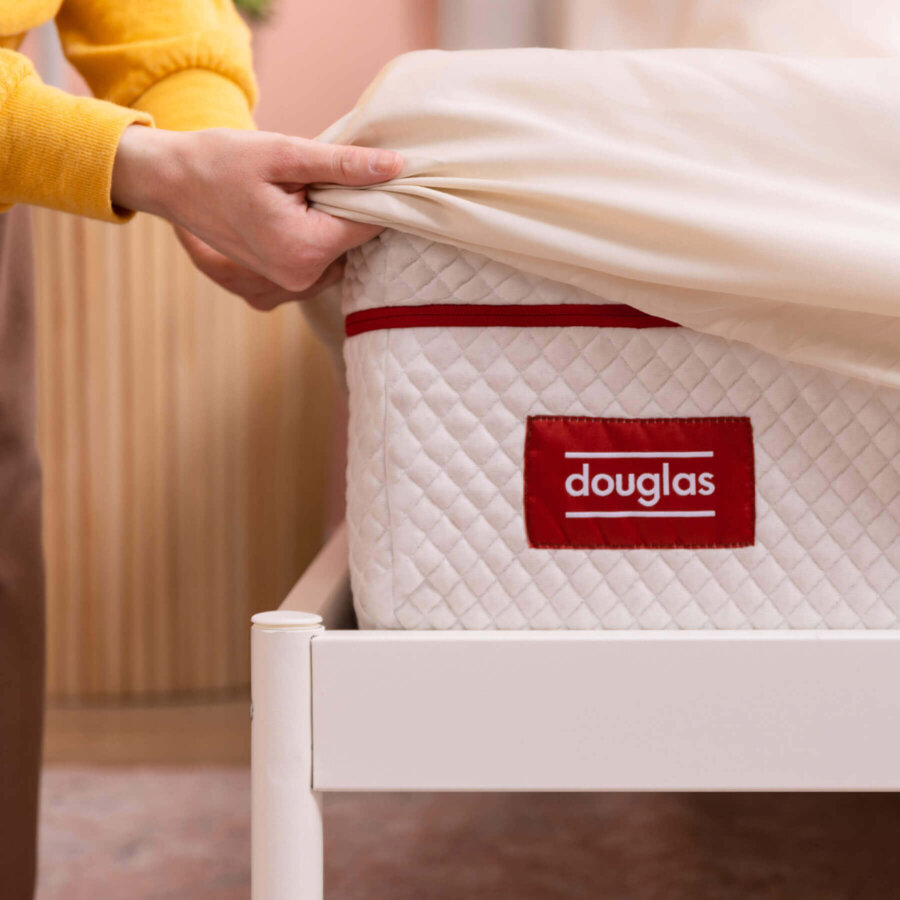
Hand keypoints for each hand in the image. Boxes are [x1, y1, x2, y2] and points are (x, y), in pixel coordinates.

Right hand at [111, 126, 402, 307]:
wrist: (171, 182)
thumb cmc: (220, 161)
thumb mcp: (283, 153)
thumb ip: (342, 165)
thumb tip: (396, 167)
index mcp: (305, 249)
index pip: (370, 224)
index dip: (376, 194)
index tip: (369, 171)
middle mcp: (300, 279)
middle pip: (355, 242)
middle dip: (349, 209)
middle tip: (318, 179)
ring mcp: (289, 290)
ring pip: (339, 255)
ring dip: (331, 226)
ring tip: (299, 196)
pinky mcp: (279, 291)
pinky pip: (319, 266)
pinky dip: (316, 241)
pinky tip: (292, 216)